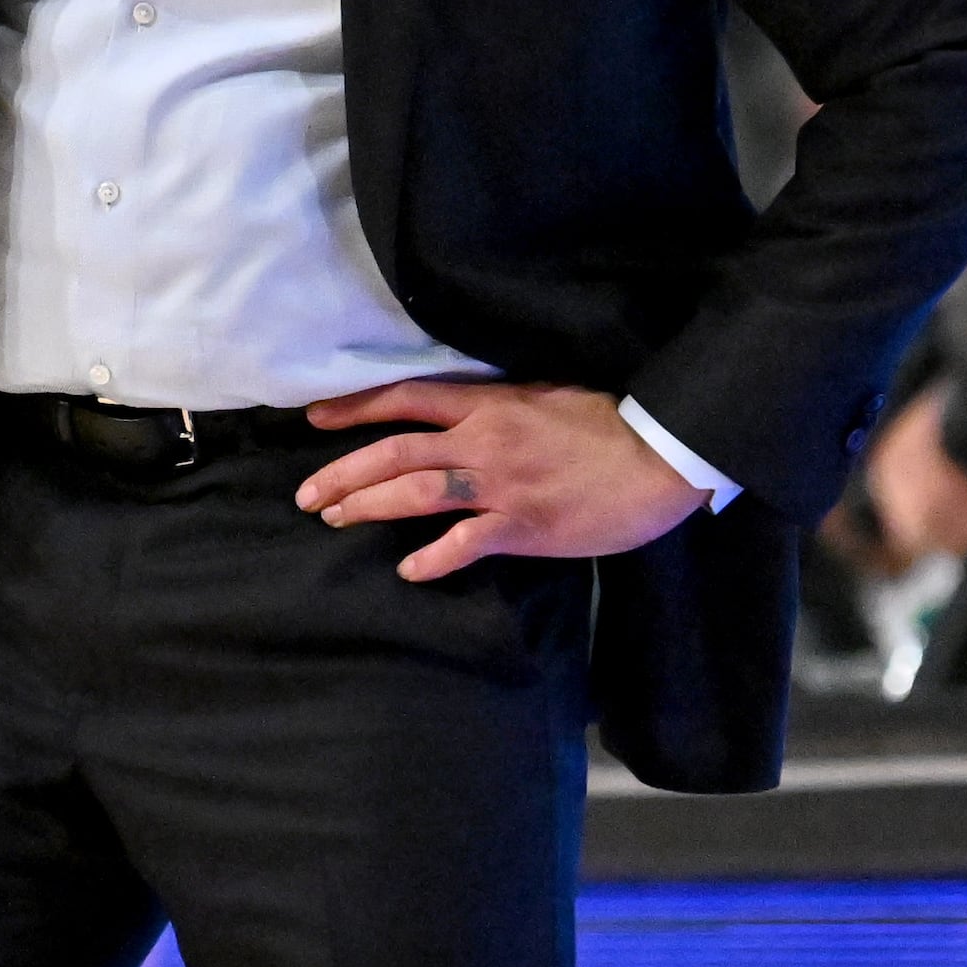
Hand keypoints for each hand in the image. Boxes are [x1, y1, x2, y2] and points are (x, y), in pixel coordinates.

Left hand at [294, 381, 704, 580]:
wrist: (658, 454)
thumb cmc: (607, 423)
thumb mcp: (543, 395)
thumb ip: (496, 406)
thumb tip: (460, 414)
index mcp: (488, 403)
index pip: (406, 399)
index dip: (355, 409)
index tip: (314, 419)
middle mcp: (483, 440)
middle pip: (395, 452)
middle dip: (344, 473)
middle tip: (308, 496)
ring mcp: (500, 484)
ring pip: (416, 492)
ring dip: (369, 507)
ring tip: (335, 520)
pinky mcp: (523, 525)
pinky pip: (465, 543)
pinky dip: (433, 559)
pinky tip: (409, 571)